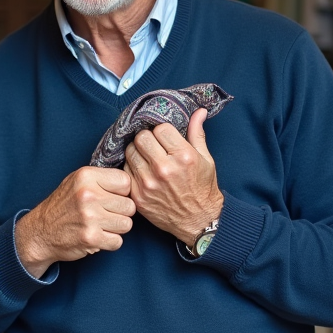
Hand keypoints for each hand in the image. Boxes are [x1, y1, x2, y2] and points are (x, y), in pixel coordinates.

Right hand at [15, 167, 134, 277]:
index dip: (121, 192)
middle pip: (129, 205)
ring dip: (116, 228)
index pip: (125, 182)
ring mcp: (90, 217)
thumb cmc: (63, 206)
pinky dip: (110, 242)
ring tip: (101, 225)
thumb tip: (131, 179)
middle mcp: (88, 194)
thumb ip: (102, 178)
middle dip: (120, 212)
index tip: (110, 197)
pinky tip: (98, 236)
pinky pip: (118, 241)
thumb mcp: (77, 181)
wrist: (40, 232)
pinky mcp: (91, 237)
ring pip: (127, 224)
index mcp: (86, 176)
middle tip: (105, 214)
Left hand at [122, 108, 223, 245]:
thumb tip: (198, 111)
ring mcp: (148, 183)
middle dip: (147, 139)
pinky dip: (132, 169)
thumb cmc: (203, 188)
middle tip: (154, 146)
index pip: (160, 128)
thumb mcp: (205, 159)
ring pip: (130, 152)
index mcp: (183, 157)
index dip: (162, 132)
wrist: (198, 220)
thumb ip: (197, 133)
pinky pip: (126, 170)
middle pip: (142, 138)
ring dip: (138, 152)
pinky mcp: (138, 195)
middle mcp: (164, 169)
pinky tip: (143, 172)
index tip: (166, 138)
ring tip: (147, 158)